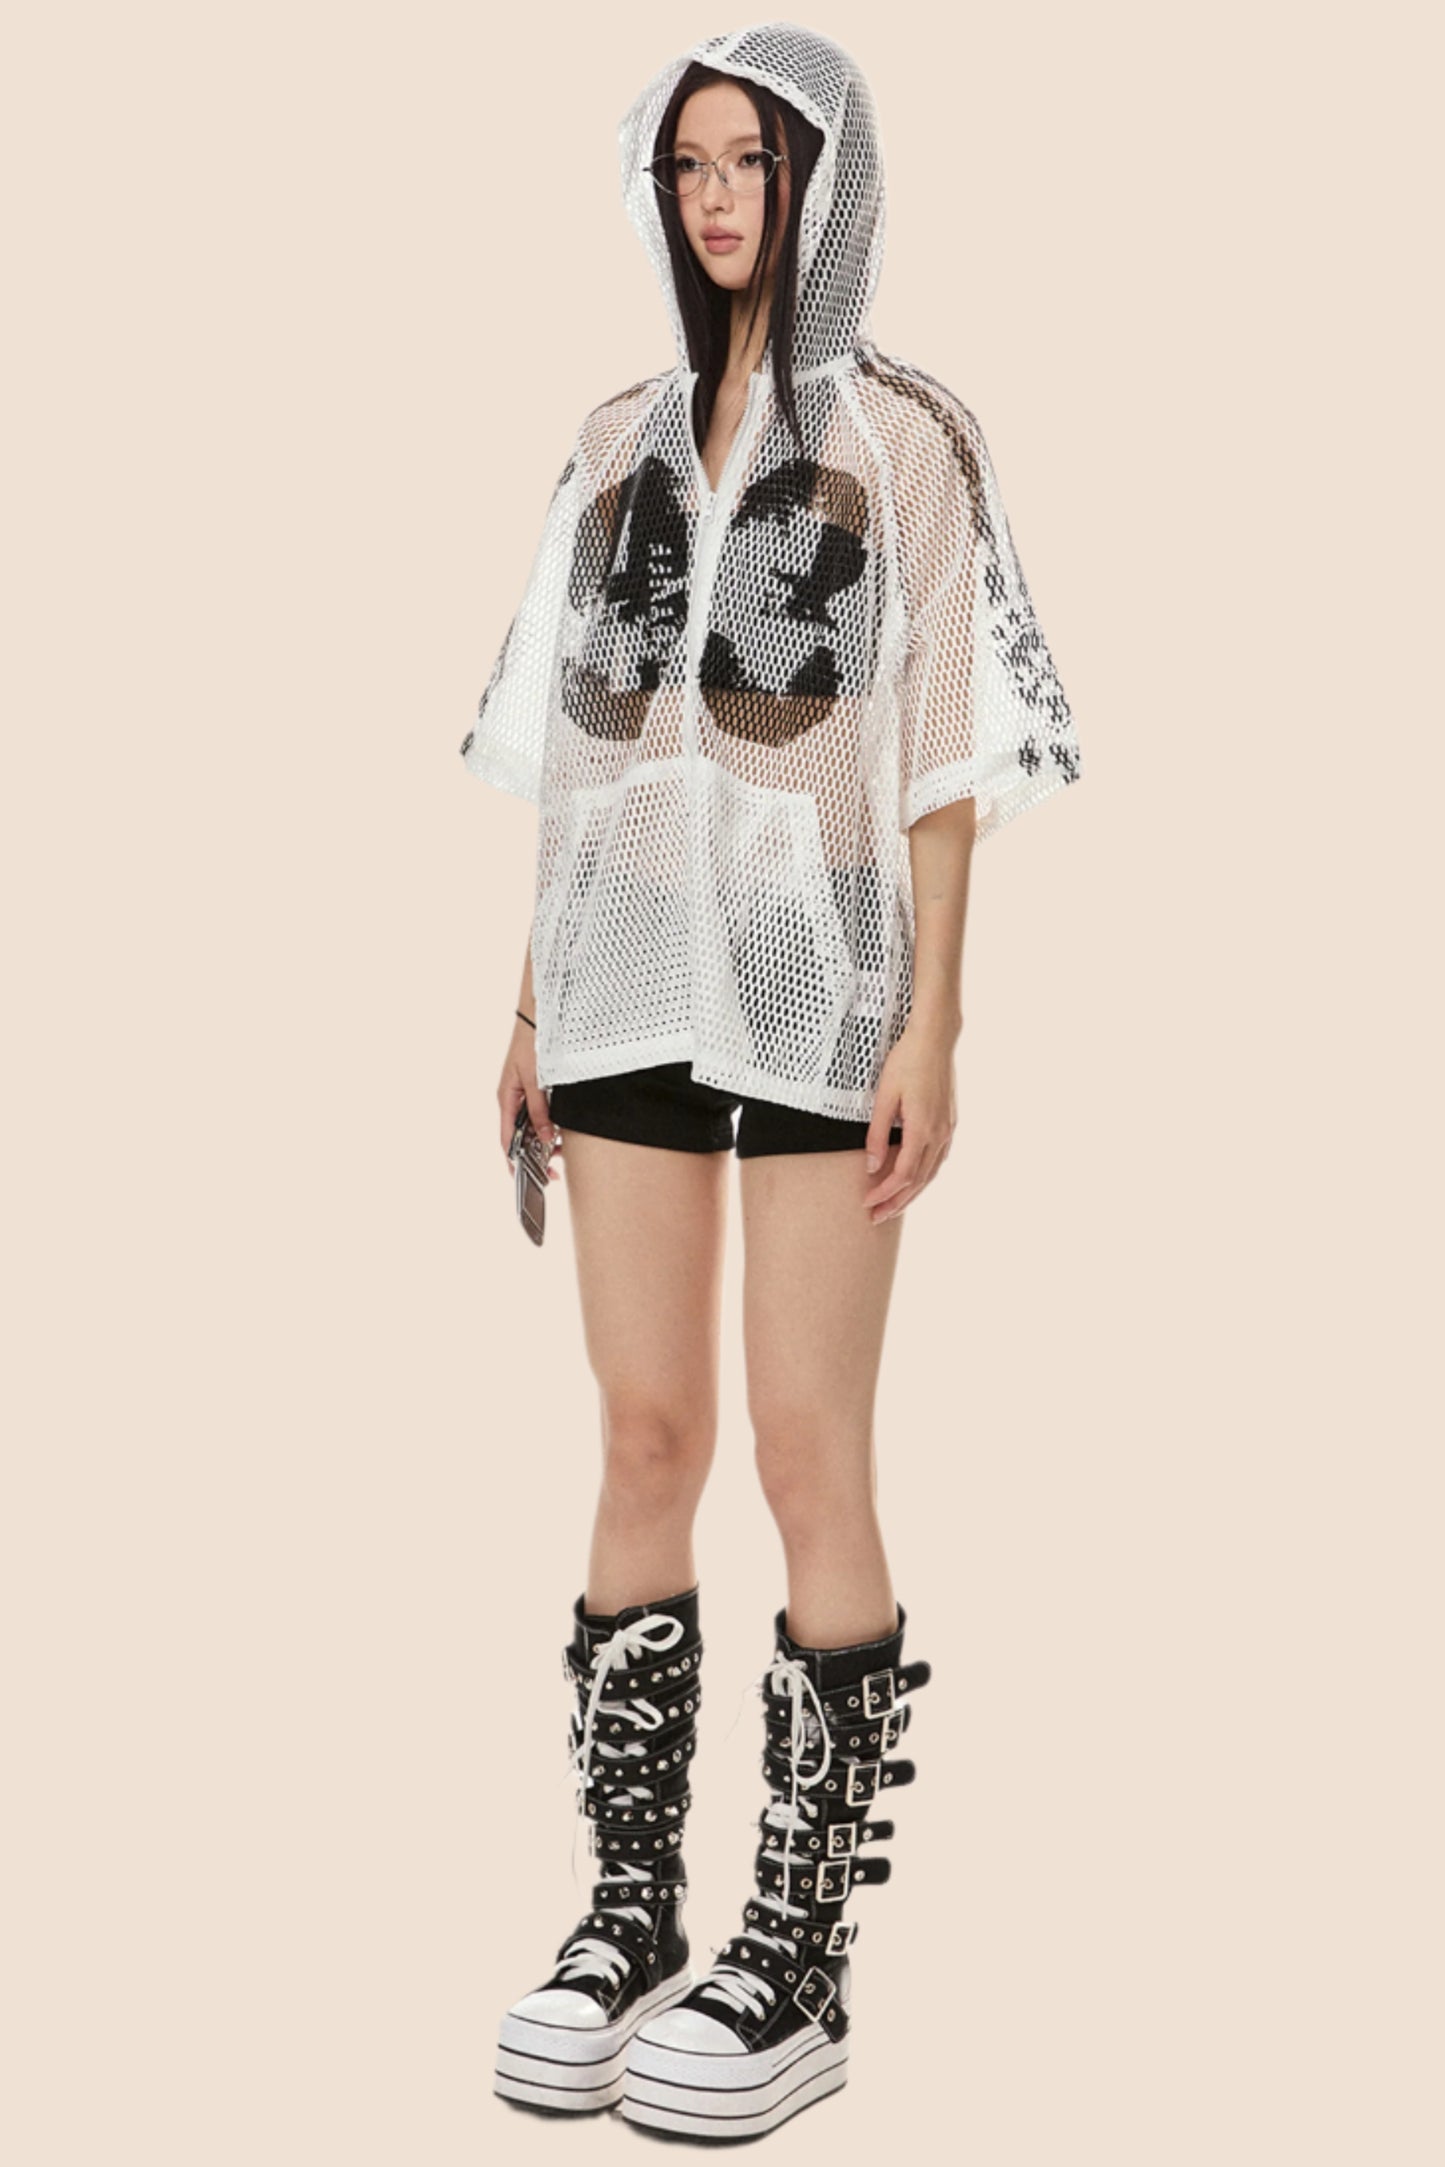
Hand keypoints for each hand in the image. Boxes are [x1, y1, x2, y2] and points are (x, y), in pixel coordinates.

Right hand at [498, 1017, 562, 1178]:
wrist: (539, 1016)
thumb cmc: (532, 1043)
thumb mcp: (536, 1080)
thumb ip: (541, 1111)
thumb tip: (545, 1139)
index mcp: (506, 1098)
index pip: (505, 1139)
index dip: (513, 1161)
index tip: (523, 1178)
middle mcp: (513, 1099)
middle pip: (520, 1136)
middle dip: (535, 1155)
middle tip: (554, 1171)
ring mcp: (524, 1094)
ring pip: (532, 1126)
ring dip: (545, 1141)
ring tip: (562, 1152)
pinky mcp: (536, 1088)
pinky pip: (540, 1114)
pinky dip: (550, 1125)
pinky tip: (563, 1133)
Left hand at [861, 1019, 957, 1223]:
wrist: (935, 1039)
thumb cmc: (906, 1062)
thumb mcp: (884, 1097)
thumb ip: (877, 1135)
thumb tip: (870, 1167)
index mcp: (922, 1129)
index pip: (902, 1175)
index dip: (884, 1193)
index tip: (866, 1203)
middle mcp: (939, 1134)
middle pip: (917, 1181)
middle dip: (896, 1202)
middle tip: (876, 1218)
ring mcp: (948, 1129)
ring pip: (930, 1173)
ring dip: (911, 1193)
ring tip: (892, 1206)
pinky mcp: (950, 1122)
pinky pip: (937, 1159)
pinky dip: (924, 1176)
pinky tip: (914, 1180)